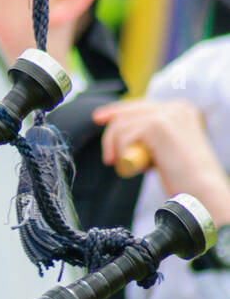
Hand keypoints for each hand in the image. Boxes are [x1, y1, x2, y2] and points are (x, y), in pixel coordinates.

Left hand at [94, 99, 229, 222]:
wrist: (201, 193)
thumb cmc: (184, 179)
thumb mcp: (166, 148)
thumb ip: (150, 135)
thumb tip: (122, 127)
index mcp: (181, 110)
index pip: (140, 105)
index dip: (116, 111)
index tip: (97, 118)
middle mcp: (176, 107)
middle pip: (126, 113)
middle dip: (111, 135)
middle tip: (108, 159)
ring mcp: (168, 114)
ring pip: (121, 126)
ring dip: (119, 151)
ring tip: (131, 170)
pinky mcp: (158, 125)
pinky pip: (124, 137)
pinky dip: (123, 155)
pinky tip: (136, 169)